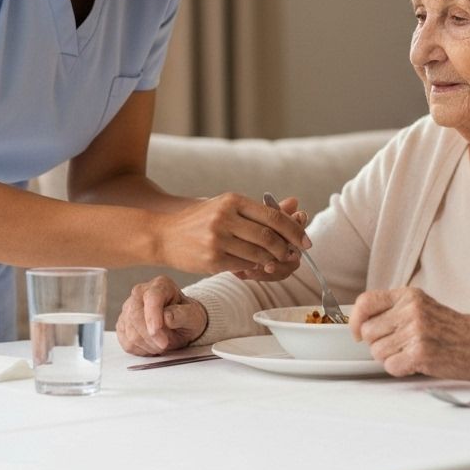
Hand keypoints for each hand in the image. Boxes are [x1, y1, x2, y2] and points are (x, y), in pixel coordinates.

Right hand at [116, 276, 207, 354]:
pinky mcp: (122, 324)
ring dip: (148, 344)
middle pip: (136, 316)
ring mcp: (128, 308)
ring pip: (130, 332)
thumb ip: (182, 315)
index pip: (152, 298)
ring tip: (162, 344)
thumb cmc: (187, 317)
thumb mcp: (193, 316)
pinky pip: (126, 342)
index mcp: (161, 285)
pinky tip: (152, 346)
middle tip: (165, 345)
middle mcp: (140, 292)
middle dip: (151, 336)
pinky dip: (141, 349)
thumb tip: (167, 317)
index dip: (152, 316)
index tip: (157, 332)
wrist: (180, 324)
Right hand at [156, 192, 310, 276]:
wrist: (163, 233)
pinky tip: (255, 266)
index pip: (273, 216)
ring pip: (258, 255)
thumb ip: (261, 209)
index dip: (294, 230)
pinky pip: (243, 266)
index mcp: (233, 201)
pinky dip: (254, 268)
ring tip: (274, 260)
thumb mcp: (229, 207)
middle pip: (268, 237)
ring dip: (271, 261)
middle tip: (293, 254)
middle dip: (286, 249)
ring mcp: (218, 240)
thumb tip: (295, 204)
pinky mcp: (212, 260)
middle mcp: (225, 218)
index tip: (306, 240)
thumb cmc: (201, 219)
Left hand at [349, 287, 469, 382]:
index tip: (356, 332)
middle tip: (399, 346)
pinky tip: (416, 363)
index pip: (365, 302)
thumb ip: (395, 309)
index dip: (355, 320)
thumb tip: (361, 323)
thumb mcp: (423, 307)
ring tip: (411, 353)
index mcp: (408, 295)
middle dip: (378, 344)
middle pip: (368, 332)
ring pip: (377, 351)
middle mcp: (410, 310)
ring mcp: (415, 331)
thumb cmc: (454, 330)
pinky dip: (400, 369)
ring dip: (390, 358)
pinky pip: (390, 366)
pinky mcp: (420, 352)